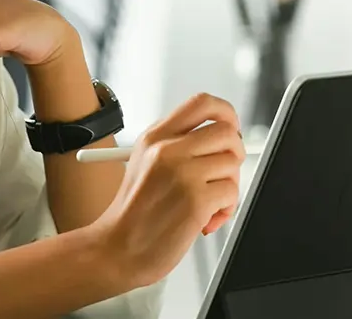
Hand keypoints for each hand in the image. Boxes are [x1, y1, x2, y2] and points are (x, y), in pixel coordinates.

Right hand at [87, 93, 244, 288]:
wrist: (117, 249)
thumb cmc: (134, 214)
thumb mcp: (144, 164)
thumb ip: (178, 146)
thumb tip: (222, 137)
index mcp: (155, 136)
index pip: (202, 103)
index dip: (227, 113)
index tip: (231, 127)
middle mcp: (167, 149)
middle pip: (227, 132)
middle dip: (234, 155)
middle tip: (222, 174)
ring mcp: (182, 172)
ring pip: (233, 164)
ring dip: (228, 188)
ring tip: (208, 205)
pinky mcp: (195, 199)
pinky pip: (232, 193)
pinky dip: (225, 210)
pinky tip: (205, 220)